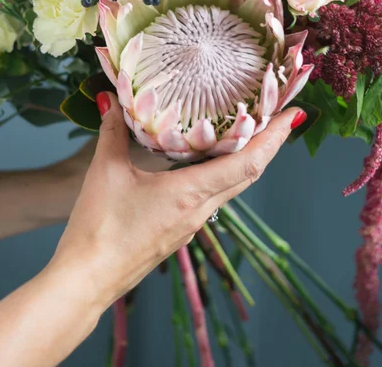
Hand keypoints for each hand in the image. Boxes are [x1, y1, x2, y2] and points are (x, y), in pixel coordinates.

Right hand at [49, 92, 303, 307]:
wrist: (87, 281)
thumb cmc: (99, 228)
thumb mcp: (106, 171)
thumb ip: (113, 132)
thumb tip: (112, 99)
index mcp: (191, 193)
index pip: (248, 162)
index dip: (275, 137)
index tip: (294, 114)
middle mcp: (201, 209)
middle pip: (249, 173)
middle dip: (271, 144)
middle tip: (282, 115)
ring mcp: (192, 223)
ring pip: (233, 186)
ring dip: (249, 159)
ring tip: (253, 132)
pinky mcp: (180, 230)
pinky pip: (213, 197)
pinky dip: (224, 174)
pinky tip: (212, 162)